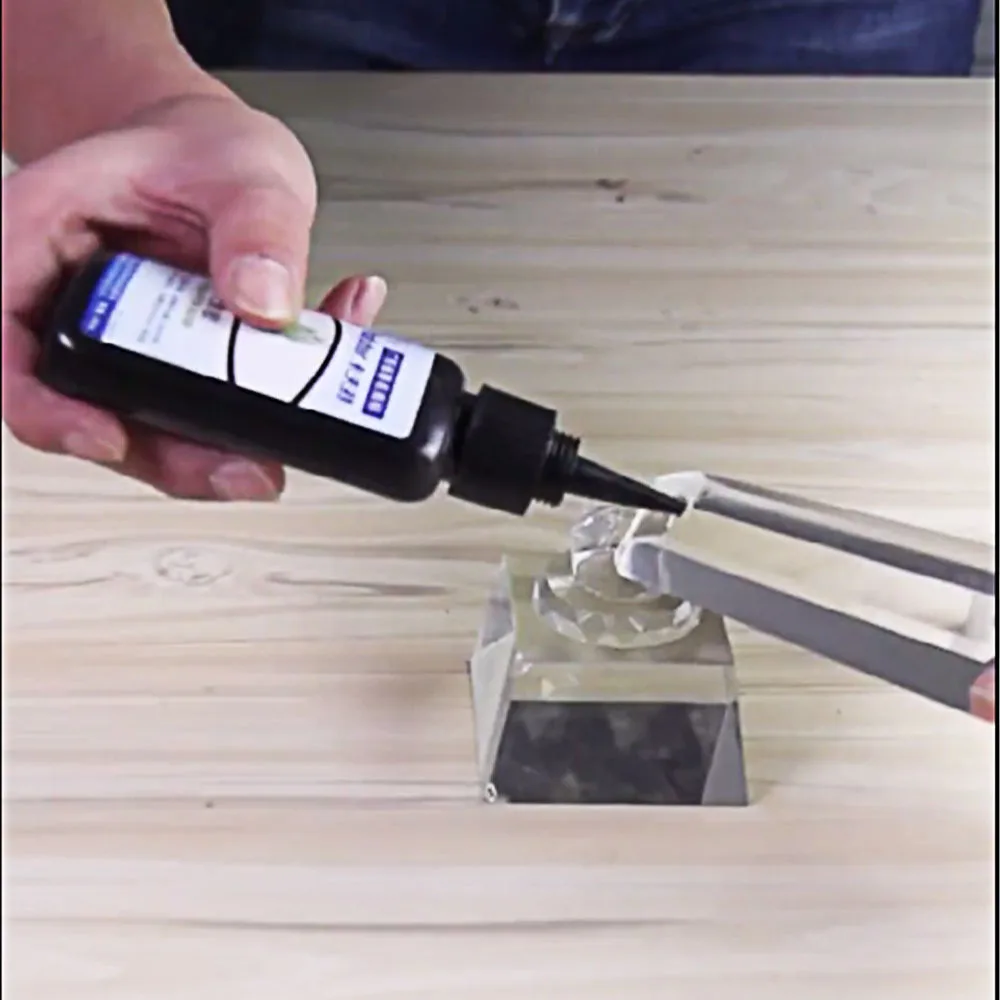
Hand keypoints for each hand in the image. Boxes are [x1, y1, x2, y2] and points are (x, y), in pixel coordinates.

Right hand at [2, 92, 386, 500]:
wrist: (218, 156)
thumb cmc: (201, 149)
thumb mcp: (244, 168)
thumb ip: (258, 228)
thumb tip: (264, 305)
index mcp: (39, 240)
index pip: (10, 348)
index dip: (46, 409)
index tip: (108, 436)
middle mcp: (71, 309)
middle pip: (92, 410)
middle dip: (172, 454)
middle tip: (245, 467)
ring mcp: (123, 349)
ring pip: (153, 429)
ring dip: (222, 448)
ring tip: (288, 437)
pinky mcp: (171, 371)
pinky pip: (203, 413)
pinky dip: (262, 413)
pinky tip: (320, 371)